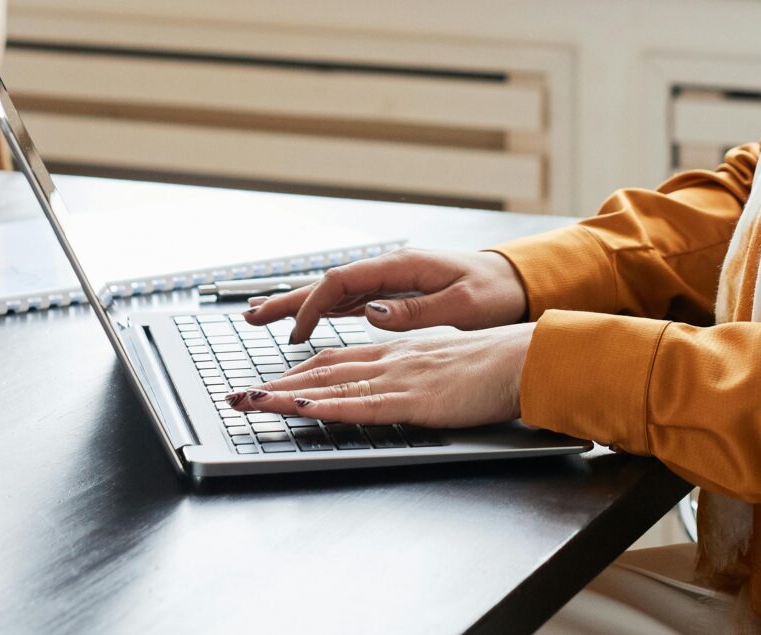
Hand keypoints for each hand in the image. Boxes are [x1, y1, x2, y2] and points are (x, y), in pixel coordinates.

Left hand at [228, 322, 533, 430]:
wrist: (523, 360)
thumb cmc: (491, 367)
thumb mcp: (442, 364)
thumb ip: (412, 372)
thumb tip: (392, 386)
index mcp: (396, 352)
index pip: (334, 361)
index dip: (296, 373)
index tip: (266, 383)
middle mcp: (389, 360)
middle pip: (321, 370)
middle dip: (275, 383)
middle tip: (238, 394)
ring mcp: (399, 378)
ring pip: (331, 385)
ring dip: (285, 395)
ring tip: (250, 402)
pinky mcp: (414, 400)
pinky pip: (363, 405)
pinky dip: (329, 406)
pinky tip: (304, 407)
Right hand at [246, 248, 528, 343]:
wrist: (516, 282)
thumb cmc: (494, 292)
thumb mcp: (462, 306)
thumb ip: (416, 311)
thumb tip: (371, 312)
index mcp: (402, 267)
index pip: (342, 283)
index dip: (312, 306)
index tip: (294, 332)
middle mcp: (390, 270)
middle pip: (328, 284)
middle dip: (288, 300)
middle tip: (251, 317)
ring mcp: (391, 281)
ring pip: (334, 293)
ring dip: (299, 305)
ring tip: (261, 317)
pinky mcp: (396, 295)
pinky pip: (350, 302)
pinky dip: (323, 311)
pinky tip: (305, 322)